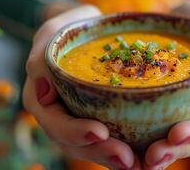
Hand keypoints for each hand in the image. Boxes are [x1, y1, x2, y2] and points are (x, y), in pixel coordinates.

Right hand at [23, 5, 139, 168]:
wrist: (87, 32)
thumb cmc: (68, 34)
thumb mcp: (51, 37)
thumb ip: (41, 61)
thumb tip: (43, 91)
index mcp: (45, 102)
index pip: (56, 124)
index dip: (76, 132)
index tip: (100, 131)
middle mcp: (63, 117)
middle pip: (78, 145)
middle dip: (102, 153)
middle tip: (129, 160)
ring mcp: (83, 119)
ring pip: (97, 148)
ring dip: (118, 158)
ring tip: (142, 164)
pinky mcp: (104, 118)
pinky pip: (114, 138)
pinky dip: (130, 148)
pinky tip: (148, 153)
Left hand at [143, 0, 189, 169]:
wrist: (179, 22)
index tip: (176, 135)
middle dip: (173, 151)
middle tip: (151, 158)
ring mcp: (179, 110)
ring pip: (173, 141)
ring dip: (157, 154)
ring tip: (138, 163)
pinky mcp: (159, 107)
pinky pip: (153, 128)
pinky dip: (142, 142)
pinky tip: (126, 149)